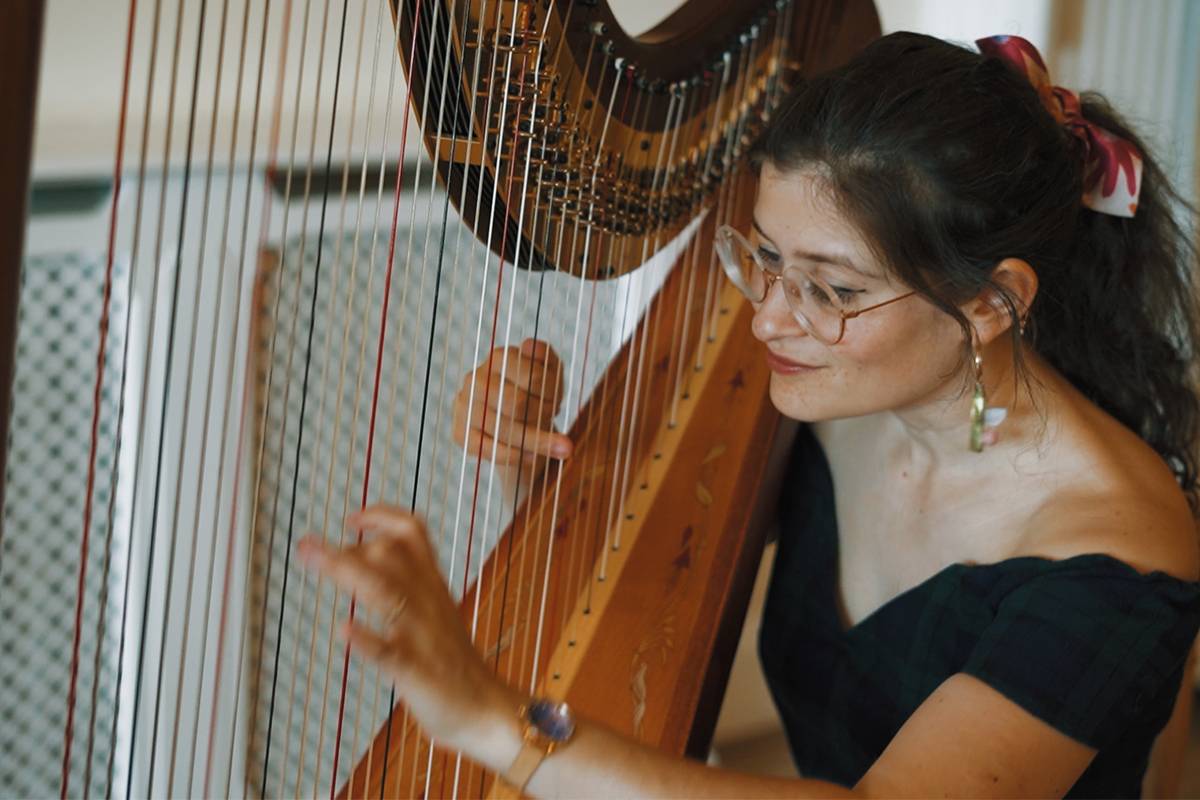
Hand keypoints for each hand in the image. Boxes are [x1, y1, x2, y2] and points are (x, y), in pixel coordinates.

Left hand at [297, 505, 522, 763]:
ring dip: (346, 571)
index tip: (351, 518)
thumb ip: (403, 581)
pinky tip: (345, 629)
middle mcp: (426, 601)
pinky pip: (391, 653)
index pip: (413, 533)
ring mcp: (422, 636)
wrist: (484, 709)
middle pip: (391, 556)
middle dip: (345, 546)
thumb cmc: (452, 662)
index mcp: (432, 585)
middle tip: (305, 545)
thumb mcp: (434, 610)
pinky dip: (368, 640)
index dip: (382, 517)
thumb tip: (359, 555)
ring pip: (386, 593)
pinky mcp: (417, 673)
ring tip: (313, 559)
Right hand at [452, 338, 572, 465]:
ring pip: (505, 429)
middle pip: (516, 403)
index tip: (558, 405)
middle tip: (553, 421)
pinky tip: (532, 456)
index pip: (534, 377)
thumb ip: (546, 358)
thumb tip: (529, 345)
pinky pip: (490, 449)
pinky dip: (516, 456)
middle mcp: (476, 378)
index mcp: (500, 357)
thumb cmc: (536, 394)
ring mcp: (465, 406)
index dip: (552, 394)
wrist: (515, 422)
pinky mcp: (461, 432)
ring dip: (536, 441)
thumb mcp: (550, 374)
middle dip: (541, 416)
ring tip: (560, 448)